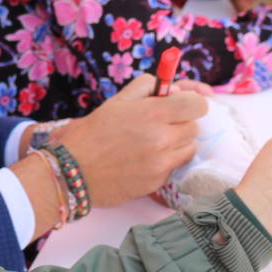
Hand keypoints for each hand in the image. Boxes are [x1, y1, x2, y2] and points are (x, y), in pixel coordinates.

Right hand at [56, 73, 209, 206]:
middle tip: (160, 124)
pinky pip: (174, 167)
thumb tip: (172, 88)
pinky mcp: (158, 183)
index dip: (192, 102)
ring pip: (188, 149)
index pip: (198, 105)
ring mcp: (162, 164)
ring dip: (177, 143)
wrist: (73, 172)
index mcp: (154, 114)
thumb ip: (147, 87)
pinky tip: (143, 159)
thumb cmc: (92, 133)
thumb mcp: (117, 101)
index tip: (181, 104)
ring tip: (152, 143)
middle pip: (194, 127)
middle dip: (181, 123)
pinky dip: (164, 162)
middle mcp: (163, 140)